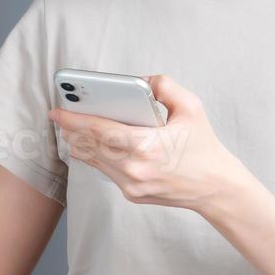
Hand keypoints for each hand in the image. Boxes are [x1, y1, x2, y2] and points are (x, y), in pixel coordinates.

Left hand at [48, 73, 241, 210]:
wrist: (216, 188)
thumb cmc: (204, 148)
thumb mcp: (191, 108)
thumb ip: (165, 86)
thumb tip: (143, 80)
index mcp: (145, 146)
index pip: (99, 130)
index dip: (74, 119)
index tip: (57, 111)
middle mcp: (133, 169)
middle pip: (89, 146)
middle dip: (72, 130)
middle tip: (62, 115)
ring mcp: (131, 185)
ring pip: (92, 161)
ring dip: (80, 143)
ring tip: (73, 128)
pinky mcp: (132, 194)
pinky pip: (105, 171)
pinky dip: (96, 156)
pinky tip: (94, 144)